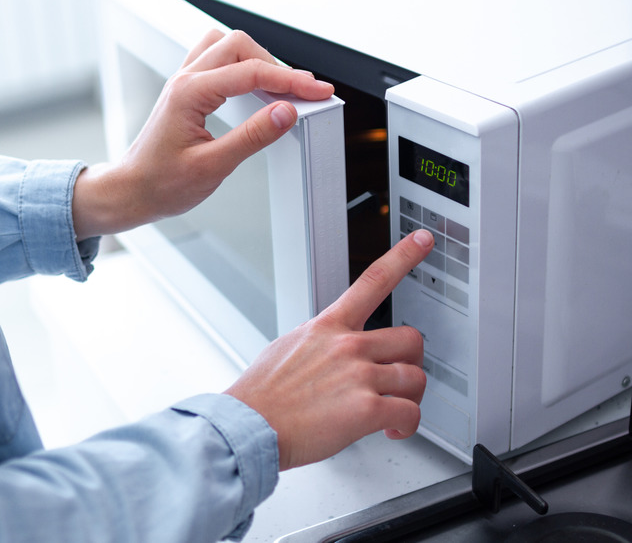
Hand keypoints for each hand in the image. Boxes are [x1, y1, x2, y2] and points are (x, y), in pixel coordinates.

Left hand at [72, 30, 333, 240]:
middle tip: (303, 92)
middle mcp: (184, 80)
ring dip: (257, 60)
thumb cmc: (160, 184)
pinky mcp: (185, 91)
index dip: (290, 81)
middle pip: (240, 46)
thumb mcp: (213, 166)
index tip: (317, 91)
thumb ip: (252, 137)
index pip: (251, 73)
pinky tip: (254, 86)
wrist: (132, 191)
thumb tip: (285, 113)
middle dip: (276, 65)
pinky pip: (216, 60)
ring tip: (281, 86)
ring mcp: (183, 82)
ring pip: (227, 46)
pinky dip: (240, 66)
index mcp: (189, 93)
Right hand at [225, 230, 433, 470]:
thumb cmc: (262, 396)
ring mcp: (358, 376)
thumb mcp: (287, 348)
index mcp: (328, 327)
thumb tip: (328, 350)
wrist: (248, 427)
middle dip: (411, 362)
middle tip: (399, 380)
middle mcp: (347, 346)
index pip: (372, 281)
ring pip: (415, 379)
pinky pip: (409, 414)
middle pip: (411, 340)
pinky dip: (407, 426)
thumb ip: (319, 343)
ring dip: (410, 399)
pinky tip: (391, 430)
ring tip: (392, 413)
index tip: (423, 239)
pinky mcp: (365, 409)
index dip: (403, 256)